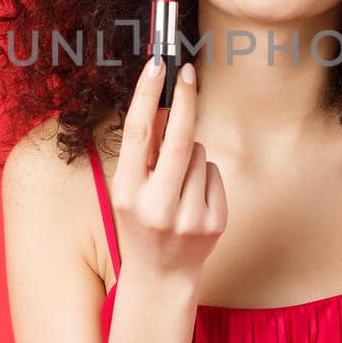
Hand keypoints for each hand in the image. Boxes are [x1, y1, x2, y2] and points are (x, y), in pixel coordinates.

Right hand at [110, 57, 226, 284]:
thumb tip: (162, 104)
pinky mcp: (214, 223)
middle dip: (184, 100)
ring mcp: (187, 217)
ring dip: (191, 155)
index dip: (148, 95)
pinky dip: (206, 177)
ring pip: (199, 153)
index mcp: (126, 193)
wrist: (161, 278)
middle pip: (179, 139)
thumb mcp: (131, 189)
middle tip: (188, 73)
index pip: (138, 134)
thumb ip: (144, 151)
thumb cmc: (142, 223)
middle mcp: (155, 206)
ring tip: (177, 185)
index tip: (158, 64)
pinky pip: (214, 173)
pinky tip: (193, 201)